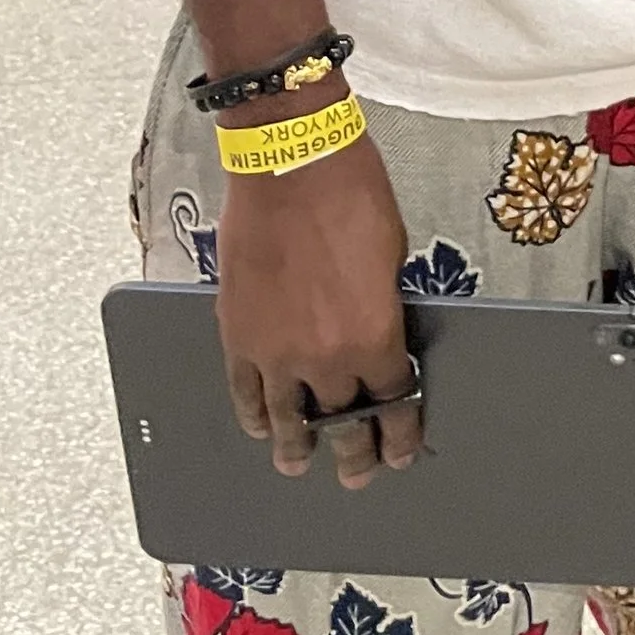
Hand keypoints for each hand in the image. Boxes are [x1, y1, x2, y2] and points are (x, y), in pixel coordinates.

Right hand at [215, 123, 421, 487]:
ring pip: (286, 419)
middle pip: (342, 422)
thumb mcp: (394, 252)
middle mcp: (325, 356)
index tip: (399, 451)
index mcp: (374, 336)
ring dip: (296, 446)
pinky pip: (243, 393)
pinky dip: (253, 414)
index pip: (392, 403)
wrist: (291, 162)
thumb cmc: (351, 192)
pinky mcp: (236, 335)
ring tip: (300, 463)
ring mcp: (275, 351)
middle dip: (354, 452)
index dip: (397, 433)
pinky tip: (260, 427)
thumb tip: (379, 330)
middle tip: (358, 472)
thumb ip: (386, 304)